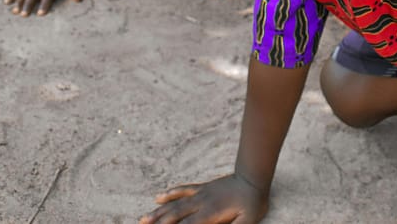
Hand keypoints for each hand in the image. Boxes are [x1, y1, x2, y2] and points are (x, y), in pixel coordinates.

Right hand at [140, 173, 267, 223]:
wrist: (254, 177)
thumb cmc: (253, 202)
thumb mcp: (247, 221)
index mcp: (210, 213)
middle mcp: (201, 203)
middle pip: (174, 215)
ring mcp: (200, 194)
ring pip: (175, 203)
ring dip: (158, 212)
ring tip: (142, 220)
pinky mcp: (202, 187)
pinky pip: (183, 190)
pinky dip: (170, 193)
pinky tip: (158, 197)